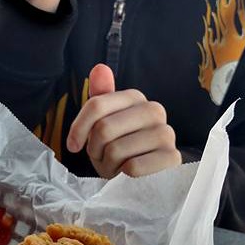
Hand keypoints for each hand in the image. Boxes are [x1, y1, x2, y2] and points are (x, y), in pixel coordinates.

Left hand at [66, 64, 181, 178]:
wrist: (143, 176)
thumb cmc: (119, 147)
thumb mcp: (103, 123)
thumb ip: (101, 97)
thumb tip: (100, 68)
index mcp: (135, 98)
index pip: (96, 106)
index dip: (78, 129)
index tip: (73, 145)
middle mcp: (154, 110)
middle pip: (104, 129)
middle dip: (95, 149)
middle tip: (102, 156)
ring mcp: (166, 133)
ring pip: (116, 150)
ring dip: (108, 164)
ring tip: (116, 165)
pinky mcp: (172, 158)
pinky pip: (132, 167)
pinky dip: (123, 176)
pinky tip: (129, 175)